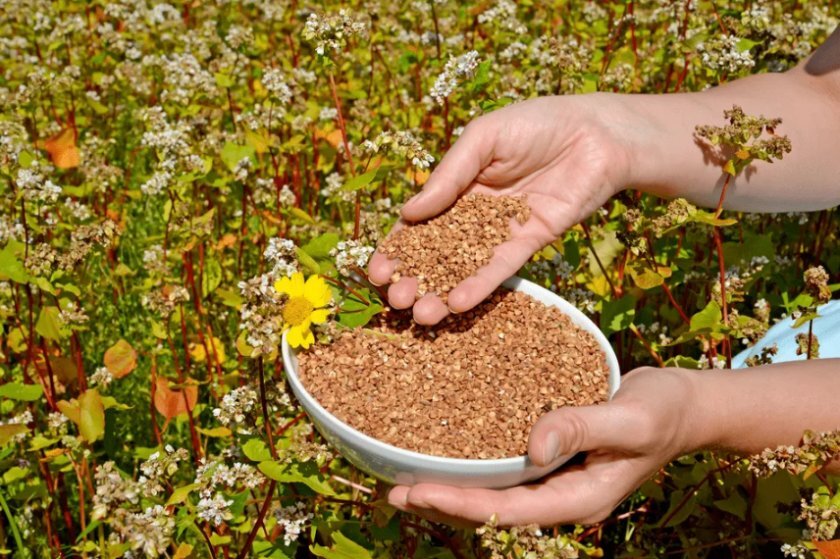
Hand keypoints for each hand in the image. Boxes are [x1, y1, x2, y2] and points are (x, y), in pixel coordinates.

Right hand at [369, 95, 633, 323]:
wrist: (597, 132)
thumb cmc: (537, 122)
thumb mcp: (483, 139)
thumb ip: (449, 176)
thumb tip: (408, 213)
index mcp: (456, 186)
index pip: (418, 223)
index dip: (396, 248)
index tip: (377, 272)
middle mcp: (474, 213)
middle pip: (436, 252)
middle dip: (414, 277)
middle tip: (396, 300)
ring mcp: (501, 229)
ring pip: (465, 266)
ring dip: (441, 290)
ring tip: (421, 314)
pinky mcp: (530, 241)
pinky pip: (501, 268)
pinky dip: (481, 286)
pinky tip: (458, 304)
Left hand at [387, 367, 699, 526]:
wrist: (685, 405)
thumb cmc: (664, 411)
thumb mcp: (630, 418)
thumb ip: (582, 427)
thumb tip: (533, 446)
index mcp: (581, 497)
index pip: (510, 510)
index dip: (462, 504)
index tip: (419, 492)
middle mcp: (564, 495)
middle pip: (495, 509)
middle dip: (445, 503)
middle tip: (394, 492)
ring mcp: (559, 480)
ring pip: (497, 493)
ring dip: (454, 487)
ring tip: (406, 479)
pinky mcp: (556, 459)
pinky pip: (509, 469)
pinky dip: (476, 464)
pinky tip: (449, 449)